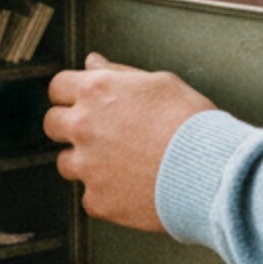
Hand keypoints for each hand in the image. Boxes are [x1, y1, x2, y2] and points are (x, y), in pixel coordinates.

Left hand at [43, 54, 213, 231]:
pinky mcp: (98, 199)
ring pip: (65, 163)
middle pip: (52, 124)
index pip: (58, 87)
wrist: (210, 171)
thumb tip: (93, 63)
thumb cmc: (193, 125)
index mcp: (97, 92)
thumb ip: (118, 73)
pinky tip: (130, 186)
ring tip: (120, 163)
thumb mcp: (160, 83)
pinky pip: (89, 196)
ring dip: (85, 162)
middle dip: (70, 126)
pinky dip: (105, 193)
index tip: (79, 101)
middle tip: (99, 133)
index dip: (70, 94)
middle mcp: (84, 127)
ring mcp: (87, 166)